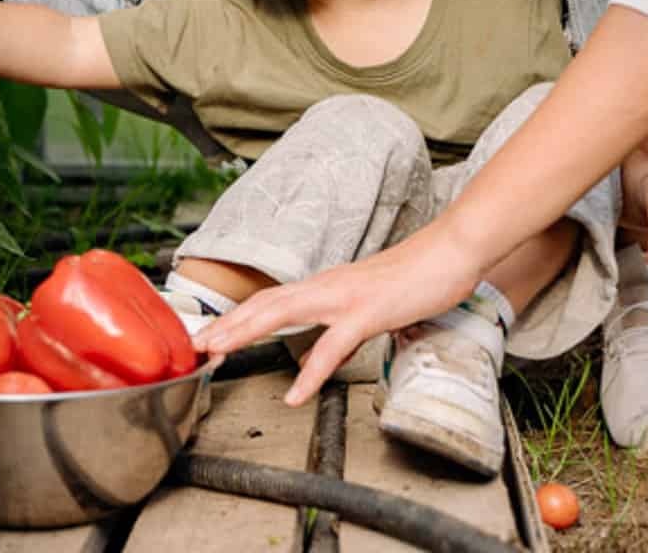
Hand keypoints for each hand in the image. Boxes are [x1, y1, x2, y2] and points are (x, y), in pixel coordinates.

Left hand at [193, 234, 479, 405]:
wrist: (450, 252)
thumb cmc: (415, 279)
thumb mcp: (369, 306)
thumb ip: (340, 328)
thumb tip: (319, 353)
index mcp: (326, 285)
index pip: (272, 299)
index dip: (238, 316)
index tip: (211, 334)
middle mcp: (327, 286)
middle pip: (265, 303)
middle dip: (228, 323)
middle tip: (198, 345)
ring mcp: (345, 297)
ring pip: (283, 312)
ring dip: (247, 331)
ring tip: (220, 353)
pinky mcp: (368, 313)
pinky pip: (332, 345)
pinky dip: (310, 372)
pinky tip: (295, 395)